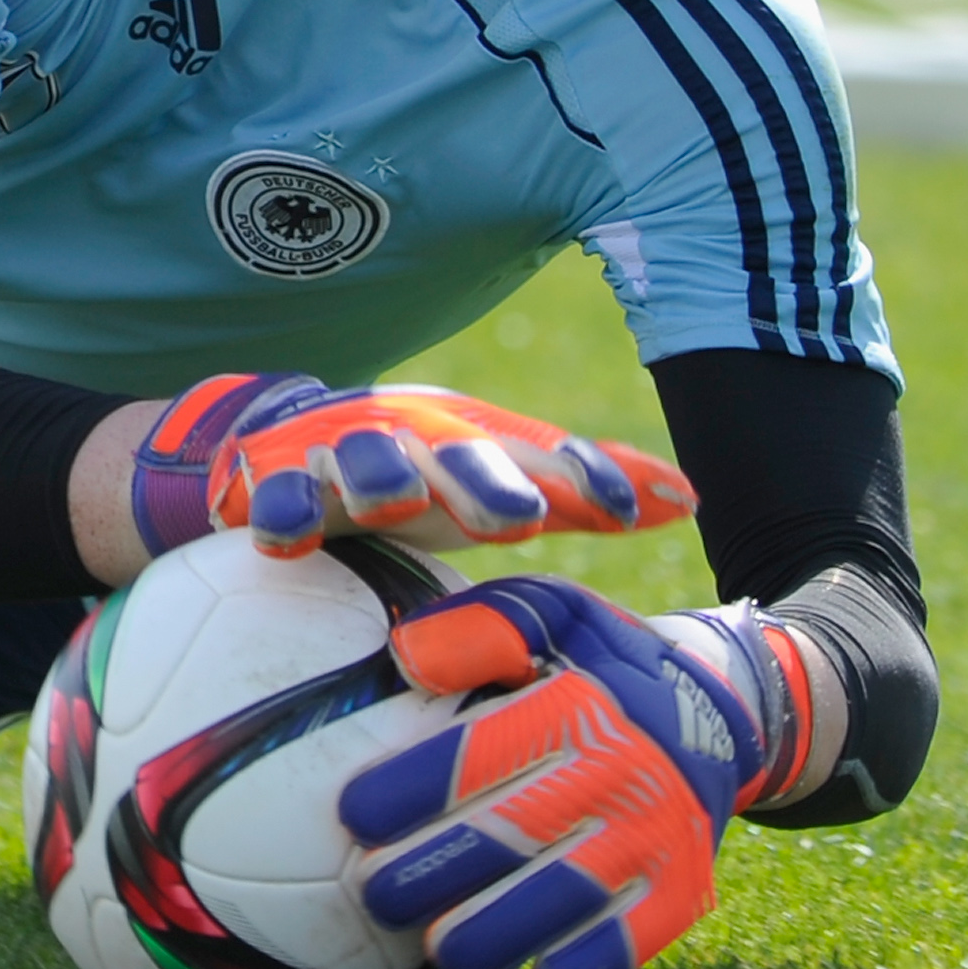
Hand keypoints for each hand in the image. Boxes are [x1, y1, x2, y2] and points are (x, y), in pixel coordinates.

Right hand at [130, 374, 696, 561]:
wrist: (299, 434)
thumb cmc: (428, 474)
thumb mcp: (503, 478)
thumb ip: (584, 487)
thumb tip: (694, 498)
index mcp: (479, 443)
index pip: (543, 458)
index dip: (587, 479)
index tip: (632, 515)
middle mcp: (416, 440)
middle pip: (455, 457)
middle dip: (485, 483)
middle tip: (521, 518)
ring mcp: (342, 454)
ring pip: (363, 461)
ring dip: (379, 476)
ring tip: (394, 501)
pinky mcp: (273, 477)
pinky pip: (273, 493)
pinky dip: (279, 506)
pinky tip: (286, 535)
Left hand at [335, 575, 763, 968]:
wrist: (719, 712)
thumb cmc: (600, 661)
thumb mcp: (552, 613)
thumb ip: (481, 625)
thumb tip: (405, 656)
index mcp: (580, 706)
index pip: (481, 753)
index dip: (411, 788)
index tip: (350, 817)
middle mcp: (623, 774)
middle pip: (510, 836)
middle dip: (431, 872)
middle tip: (373, 893)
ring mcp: (655, 839)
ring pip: (561, 900)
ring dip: (489, 932)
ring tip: (433, 947)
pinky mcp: (679, 890)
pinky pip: (624, 944)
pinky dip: (572, 968)